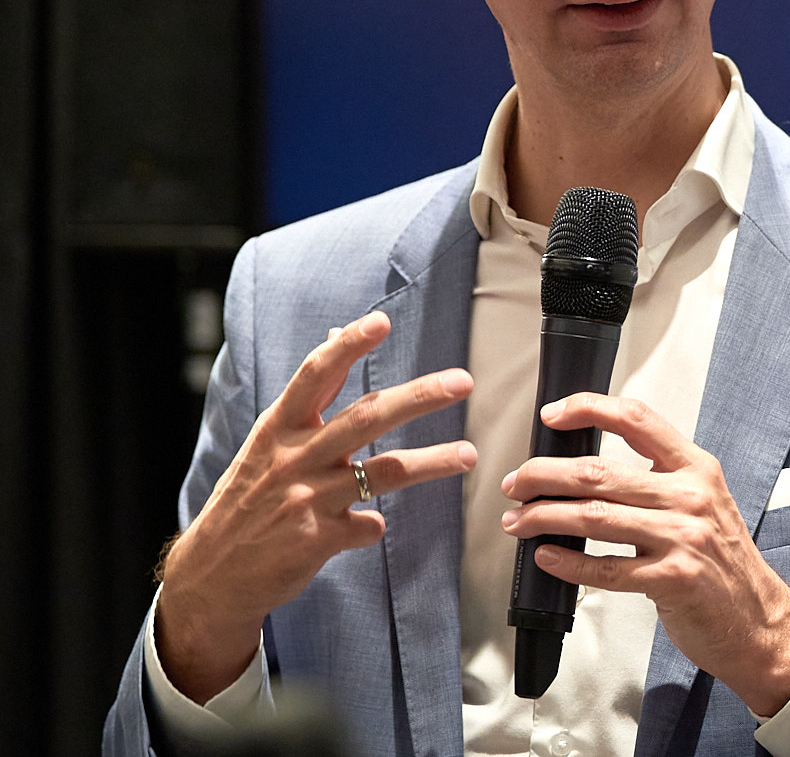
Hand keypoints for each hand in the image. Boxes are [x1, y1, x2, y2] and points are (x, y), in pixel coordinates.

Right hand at [158, 311, 476, 702]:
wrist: (212, 575)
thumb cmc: (247, 500)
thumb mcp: (266, 443)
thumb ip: (308, 397)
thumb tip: (335, 335)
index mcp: (277, 429)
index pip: (314, 375)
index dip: (346, 347)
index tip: (380, 322)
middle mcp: (293, 458)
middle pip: (366, 418)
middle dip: (419, 397)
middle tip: (461, 381)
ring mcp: (306, 500)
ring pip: (384, 472)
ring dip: (432, 462)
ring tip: (469, 454)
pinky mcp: (317, 540)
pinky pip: (368, 526)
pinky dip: (373, 525)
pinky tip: (368, 526)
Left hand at [499, 393, 789, 716]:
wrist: (757, 617)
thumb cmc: (722, 560)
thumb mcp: (703, 502)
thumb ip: (659, 481)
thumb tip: (587, 471)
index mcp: (697, 468)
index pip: (637, 419)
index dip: (588, 409)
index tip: (552, 416)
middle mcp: (691, 496)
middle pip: (600, 472)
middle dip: (544, 475)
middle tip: (517, 483)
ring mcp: (683, 537)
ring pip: (594, 517)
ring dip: (544, 518)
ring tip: (518, 521)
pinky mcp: (672, 579)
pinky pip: (605, 568)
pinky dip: (568, 563)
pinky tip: (546, 556)